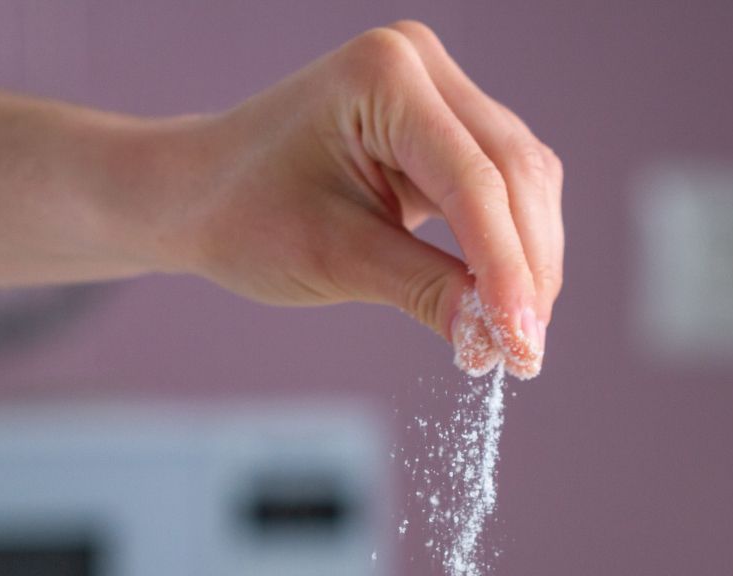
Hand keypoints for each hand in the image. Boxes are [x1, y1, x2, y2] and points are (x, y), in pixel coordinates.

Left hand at [129, 22, 561, 377]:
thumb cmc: (245, 214)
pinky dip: (511, 246)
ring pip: (525, 180)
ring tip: (514, 339)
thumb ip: (425, 291)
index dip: (507, 270)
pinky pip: (506, 186)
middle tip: (525, 353)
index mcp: (384, 76)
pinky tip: (503, 301)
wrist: (202, 191)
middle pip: (516, 173)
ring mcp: (439, 90)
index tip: (521, 346)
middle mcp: (422, 65)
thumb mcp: (335, 259)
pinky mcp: (448, 126)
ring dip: (530, 261)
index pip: (474, 182)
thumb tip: (497, 341)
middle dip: (528, 269)